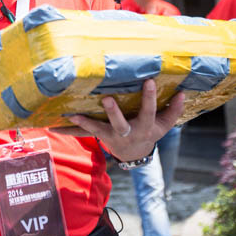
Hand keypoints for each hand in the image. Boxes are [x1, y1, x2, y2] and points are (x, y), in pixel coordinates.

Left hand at [57, 79, 184, 162]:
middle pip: (120, 124)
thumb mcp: (164, 125)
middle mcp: (127, 133)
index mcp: (144, 127)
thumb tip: (182, 92)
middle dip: (114, 112)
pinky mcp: (99, 135)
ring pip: (98, 130)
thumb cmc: (151, 132)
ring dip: (85, 123)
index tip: (148, 81)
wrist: (135, 155)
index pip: (149, 111)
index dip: (149, 97)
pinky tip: (52, 125)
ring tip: (72, 115)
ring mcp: (111, 136)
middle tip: (106, 98)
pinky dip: (68, 129)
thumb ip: (173, 110)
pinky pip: (82, 133)